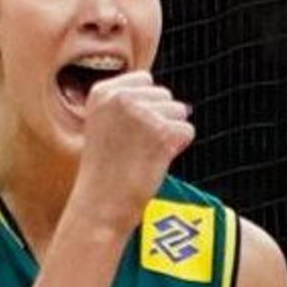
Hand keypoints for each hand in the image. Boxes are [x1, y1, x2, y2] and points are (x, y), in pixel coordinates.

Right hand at [71, 73, 195, 234]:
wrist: (99, 206)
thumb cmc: (104, 172)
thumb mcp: (105, 125)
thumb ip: (130, 104)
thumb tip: (181, 104)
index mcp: (102, 92)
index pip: (144, 80)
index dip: (144, 107)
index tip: (125, 132)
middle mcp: (121, 98)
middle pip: (164, 94)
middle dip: (158, 120)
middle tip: (133, 148)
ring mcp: (142, 114)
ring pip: (179, 111)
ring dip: (168, 134)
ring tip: (141, 155)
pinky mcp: (162, 133)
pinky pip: (187, 131)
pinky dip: (177, 148)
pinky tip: (154, 161)